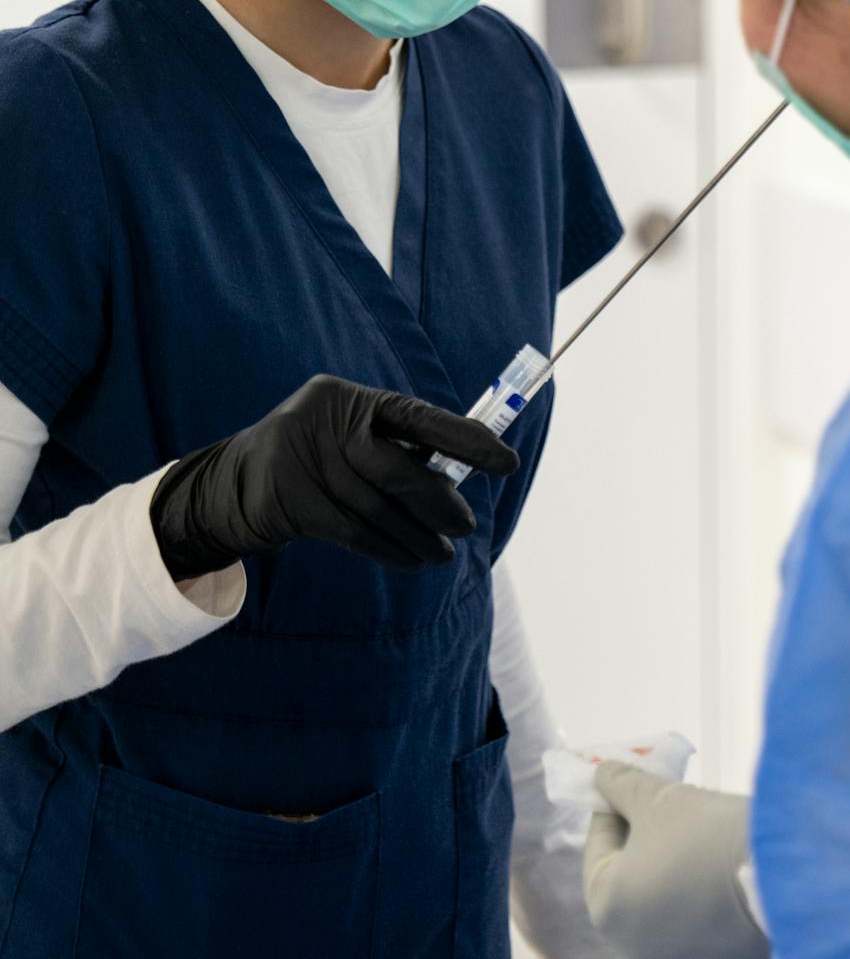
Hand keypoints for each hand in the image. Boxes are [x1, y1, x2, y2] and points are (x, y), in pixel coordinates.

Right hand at [150, 374, 517, 580]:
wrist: (233, 485)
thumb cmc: (314, 462)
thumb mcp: (349, 439)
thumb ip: (395, 449)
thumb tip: (460, 479)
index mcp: (349, 398)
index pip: (417, 416)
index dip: (465, 440)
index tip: (506, 462)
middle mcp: (324, 420)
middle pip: (397, 467)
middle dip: (439, 502)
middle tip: (465, 526)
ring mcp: (300, 458)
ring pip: (378, 507)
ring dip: (418, 536)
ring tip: (442, 555)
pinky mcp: (288, 500)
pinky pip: (354, 531)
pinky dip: (389, 549)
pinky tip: (411, 560)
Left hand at [583, 763, 770, 958]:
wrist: (786, 883)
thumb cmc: (709, 836)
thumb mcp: (661, 798)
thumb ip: (622, 785)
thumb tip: (603, 774)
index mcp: (606, 908)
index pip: (599, 849)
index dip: (616, 812)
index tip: (636, 791)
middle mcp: (632, 950)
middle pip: (632, 886)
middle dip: (646, 850)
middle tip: (672, 816)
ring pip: (666, 916)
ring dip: (676, 885)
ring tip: (706, 850)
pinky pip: (702, 938)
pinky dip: (707, 914)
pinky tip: (729, 886)